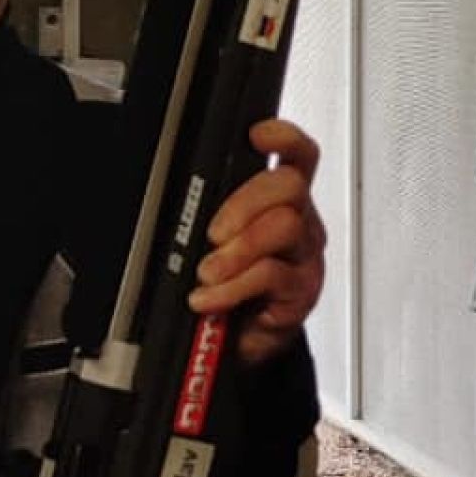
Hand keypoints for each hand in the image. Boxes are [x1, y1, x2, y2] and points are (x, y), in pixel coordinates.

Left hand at [187, 118, 325, 371]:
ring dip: (238, 249)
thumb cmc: (230, 280)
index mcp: (281, 199)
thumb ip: (210, 209)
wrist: (241, 341)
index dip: (284, 137)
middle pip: (290, 184)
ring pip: (284, 226)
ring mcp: (303, 255)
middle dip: (245, 202)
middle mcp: (300, 221)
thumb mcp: (219, 239)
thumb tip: (171, 189)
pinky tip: (210, 298)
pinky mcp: (301, 292)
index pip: (298, 155)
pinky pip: (270, 275)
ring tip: (208, 271)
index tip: (256, 136)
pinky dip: (232, 287)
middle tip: (213, 232)